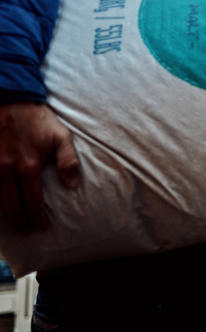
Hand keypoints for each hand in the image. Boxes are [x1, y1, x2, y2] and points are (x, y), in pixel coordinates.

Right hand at [0, 102, 79, 232]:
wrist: (10, 100)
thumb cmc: (38, 120)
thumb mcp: (61, 136)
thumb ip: (68, 162)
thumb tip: (72, 186)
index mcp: (29, 166)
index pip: (33, 202)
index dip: (37, 219)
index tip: (42, 228)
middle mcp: (7, 170)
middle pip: (11, 207)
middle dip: (19, 223)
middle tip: (26, 232)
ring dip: (3, 215)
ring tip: (13, 224)